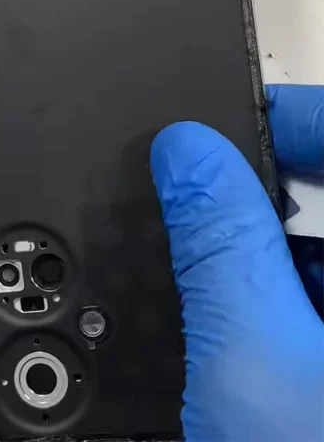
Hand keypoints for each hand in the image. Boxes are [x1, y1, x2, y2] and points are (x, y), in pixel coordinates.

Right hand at [151, 84, 323, 441]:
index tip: (227, 122)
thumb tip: (184, 152)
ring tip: (236, 311)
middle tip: (208, 224)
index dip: (296, 121)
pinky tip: (261, 342)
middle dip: (273, 206)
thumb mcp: (255, 362)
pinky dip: (299, 307)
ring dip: (281, 265)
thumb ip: (218, 240)